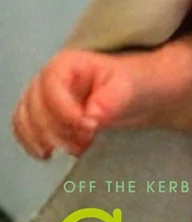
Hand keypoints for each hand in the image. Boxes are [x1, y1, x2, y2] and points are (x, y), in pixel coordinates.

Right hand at [11, 48, 150, 159]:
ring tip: (75, 148)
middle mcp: (47, 80)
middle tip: (86, 140)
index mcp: (66, 65)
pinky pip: (25, 131)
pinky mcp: (43, 118)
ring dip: (45, 140)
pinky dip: (34, 145)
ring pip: (25, 120)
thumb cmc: (132, 85)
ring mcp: (41, 99)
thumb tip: (91, 116)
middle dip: (58, 129)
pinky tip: (51, 156)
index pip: (50, 86)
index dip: (64, 110)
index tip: (89, 126)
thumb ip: (111, 100)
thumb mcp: (128, 87)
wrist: (136, 96)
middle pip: (34, 106)